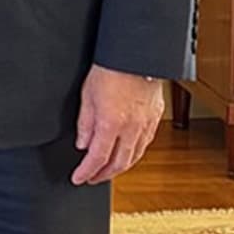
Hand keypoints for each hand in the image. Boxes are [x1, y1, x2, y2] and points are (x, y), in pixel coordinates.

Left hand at [72, 64, 163, 184]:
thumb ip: (85, 123)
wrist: (136, 55)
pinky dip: (134, 154)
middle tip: (92, 178)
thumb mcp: (87, 95)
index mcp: (111, 123)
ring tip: (108, 171)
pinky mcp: (155, 118)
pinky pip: (145, 144)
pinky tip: (128, 154)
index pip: (97, 158)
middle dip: (103, 175)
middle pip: (118, 163)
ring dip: (120, 168)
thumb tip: (83, 144)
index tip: (78, 178)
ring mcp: (146, 125)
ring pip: (134, 156)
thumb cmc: (110, 69)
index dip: (86, 172)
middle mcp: (131, 129)